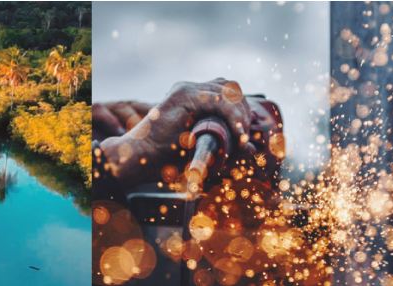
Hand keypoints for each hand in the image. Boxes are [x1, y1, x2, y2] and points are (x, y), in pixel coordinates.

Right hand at [96, 79, 266, 185]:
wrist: (140, 158)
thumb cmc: (168, 157)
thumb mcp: (205, 149)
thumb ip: (227, 146)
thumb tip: (252, 149)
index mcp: (194, 98)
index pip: (228, 93)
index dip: (241, 111)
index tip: (244, 135)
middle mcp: (190, 89)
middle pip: (231, 87)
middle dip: (243, 110)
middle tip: (242, 136)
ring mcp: (185, 89)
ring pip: (228, 91)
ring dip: (239, 114)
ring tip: (239, 136)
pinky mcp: (183, 96)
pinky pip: (219, 100)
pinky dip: (233, 117)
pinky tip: (236, 133)